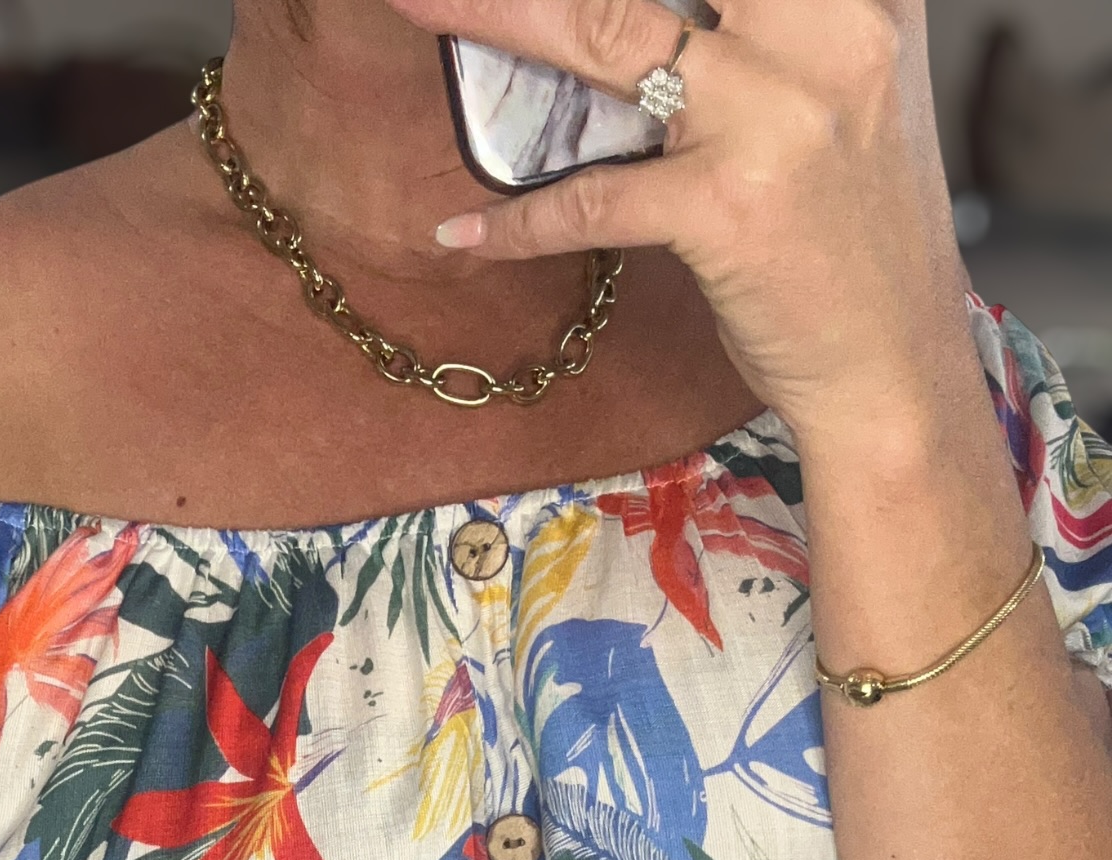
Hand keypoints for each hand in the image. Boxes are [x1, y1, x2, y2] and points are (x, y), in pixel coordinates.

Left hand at [386, 0, 971, 447]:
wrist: (894, 370)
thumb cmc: (855, 239)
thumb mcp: (848, 94)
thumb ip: (776, 31)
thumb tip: (654, 18)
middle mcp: (828, 32)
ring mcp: (779, 118)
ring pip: (607, 34)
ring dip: (495, 16)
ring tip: (418, 7)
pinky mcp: (729, 208)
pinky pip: (594, 197)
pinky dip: (519, 221)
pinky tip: (465, 233)